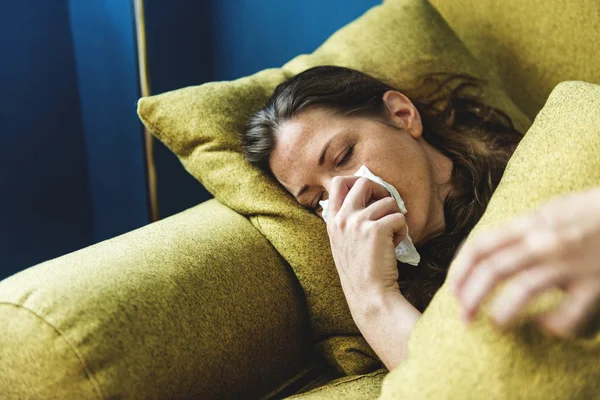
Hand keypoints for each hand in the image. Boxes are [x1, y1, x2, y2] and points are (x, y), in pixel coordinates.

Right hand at [326, 176, 407, 308]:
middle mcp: (343, 218)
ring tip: (391, 236)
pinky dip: (402, 229)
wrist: (368, 295)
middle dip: (380, 191)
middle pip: (363, 182)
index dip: (357, 182)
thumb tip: (365, 198)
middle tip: (387, 208)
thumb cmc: (359, 272)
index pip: (337, 182)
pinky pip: (398, 217)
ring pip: (387, 201)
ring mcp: (358, 222)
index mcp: (332, 220)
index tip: (369, 195)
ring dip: (394, 216)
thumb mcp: (342, 242)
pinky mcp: (376, 229)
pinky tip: (395, 245)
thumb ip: (347, 220)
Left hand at [451, 187, 599, 337]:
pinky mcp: (596, 286)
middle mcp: (545, 242)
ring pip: (521, 291)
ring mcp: (570, 263)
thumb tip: (490, 250)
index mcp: (531, 223)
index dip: (460, 272)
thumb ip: (523, 228)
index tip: (453, 291)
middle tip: (464, 318)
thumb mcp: (552, 210)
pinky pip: (567, 314)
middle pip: (493, 271)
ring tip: (496, 324)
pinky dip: (553, 325)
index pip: (481, 247)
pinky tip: (548, 326)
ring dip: (501, 313)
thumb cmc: (593, 212)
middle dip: (471, 298)